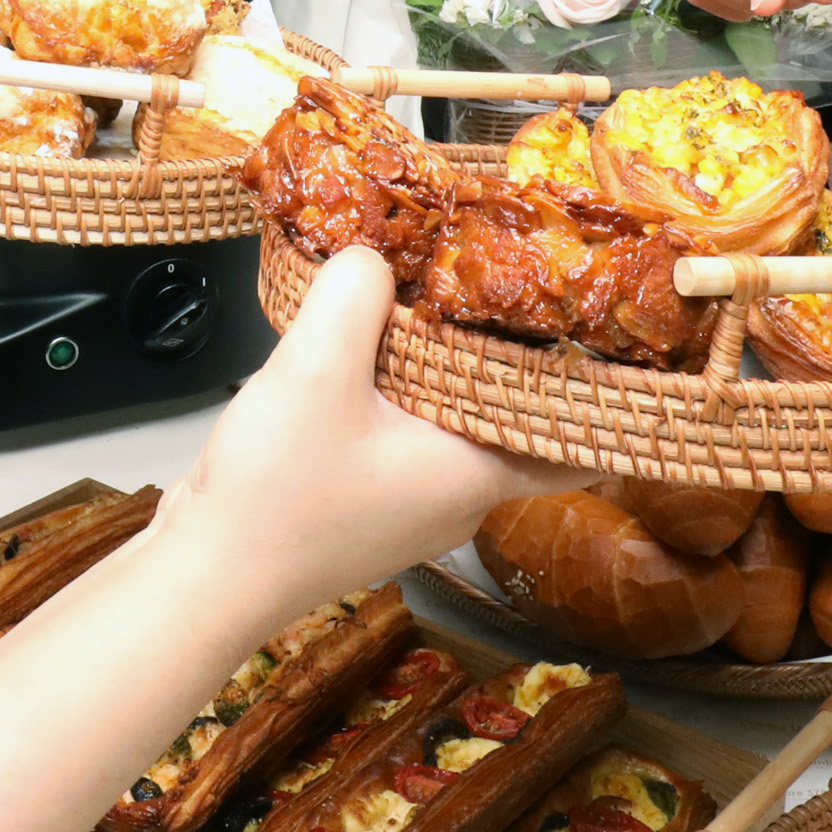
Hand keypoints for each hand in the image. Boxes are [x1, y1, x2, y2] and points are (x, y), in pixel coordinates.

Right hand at [153, 248, 581, 608]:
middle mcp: (457, 496)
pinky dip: (405, 390)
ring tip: (438, 300)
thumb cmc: (273, 501)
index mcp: (476, 475)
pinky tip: (369, 348)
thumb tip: (373, 255)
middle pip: (517, 420)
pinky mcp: (367, 499)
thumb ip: (354, 296)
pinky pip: (409, 432)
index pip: (583, 447)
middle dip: (519, 355)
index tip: (628, 346)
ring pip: (458, 422)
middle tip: (520, 286)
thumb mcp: (316, 370)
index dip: (613, 399)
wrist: (204, 576)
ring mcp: (411, 502)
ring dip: (454, 369)